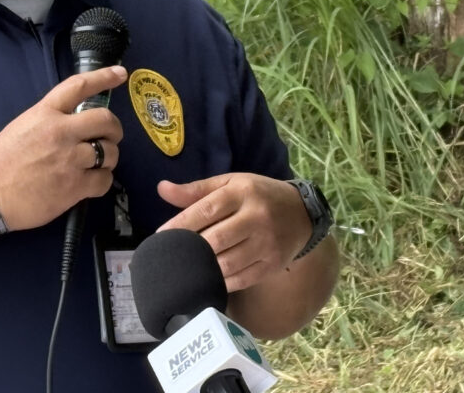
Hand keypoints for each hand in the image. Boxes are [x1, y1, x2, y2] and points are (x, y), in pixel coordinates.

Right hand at [0, 66, 126, 230]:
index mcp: (45, 113)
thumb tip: (75, 120)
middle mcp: (61, 132)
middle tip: (110, 137)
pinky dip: (102, 180)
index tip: (120, 74)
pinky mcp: (75, 186)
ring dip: (108, 157)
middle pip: (106, 120)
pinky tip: (91, 182)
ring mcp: (70, 159)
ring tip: (96, 163)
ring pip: (110, 151)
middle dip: (114, 129)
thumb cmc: (1, 162)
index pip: (79, 86)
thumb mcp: (22, 126)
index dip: (104, 77)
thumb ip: (50, 119)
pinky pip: (105, 179)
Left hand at [156, 174, 311, 292]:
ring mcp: (267, 244)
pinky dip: (222, 281)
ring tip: (189, 268)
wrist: (302, 213)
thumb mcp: (230, 183)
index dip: (181, 224)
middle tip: (173, 255)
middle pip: (216, 239)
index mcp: (242, 192)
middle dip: (191, 249)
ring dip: (205, 267)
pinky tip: (210, 278)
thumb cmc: (258, 195)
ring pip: (228, 263)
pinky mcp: (273, 265)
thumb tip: (161, 189)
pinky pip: (242, 279)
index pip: (207, 209)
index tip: (161, 235)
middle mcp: (257, 217)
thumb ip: (196, 190)